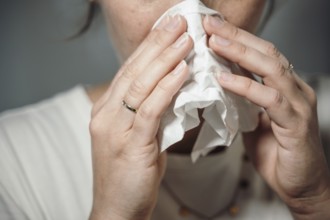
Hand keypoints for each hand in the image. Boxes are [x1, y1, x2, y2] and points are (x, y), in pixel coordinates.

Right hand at [89, 15, 192, 219]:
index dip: (148, 46)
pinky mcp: (130, 144)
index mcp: (106, 110)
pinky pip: (150, 109)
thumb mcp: (137, 136)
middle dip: (157, 42)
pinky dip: (167, 87)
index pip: (129, 70)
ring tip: (185, 38)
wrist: (117, 209)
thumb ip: (149, 112)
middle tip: (178, 20)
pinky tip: (181, 71)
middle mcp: (106, 114)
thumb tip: (173, 89)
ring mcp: (114, 128)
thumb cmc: (129, 173)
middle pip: (133, 70)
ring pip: (140, 84)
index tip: (167, 27)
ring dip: (165, 58)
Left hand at [203, 15, 329, 218]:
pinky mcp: (295, 124)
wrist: (301, 185)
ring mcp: (297, 104)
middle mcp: (293, 90)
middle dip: (237, 36)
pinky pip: (269, 99)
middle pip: (266, 52)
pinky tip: (224, 79)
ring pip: (270, 69)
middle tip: (210, 23)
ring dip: (240, 53)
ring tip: (214, 41)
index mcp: (283, 87)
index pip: (261, 54)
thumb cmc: (277, 152)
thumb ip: (242, 101)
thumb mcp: (254, 120)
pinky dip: (246, 86)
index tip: (212, 28)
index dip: (237, 38)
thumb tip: (219, 84)